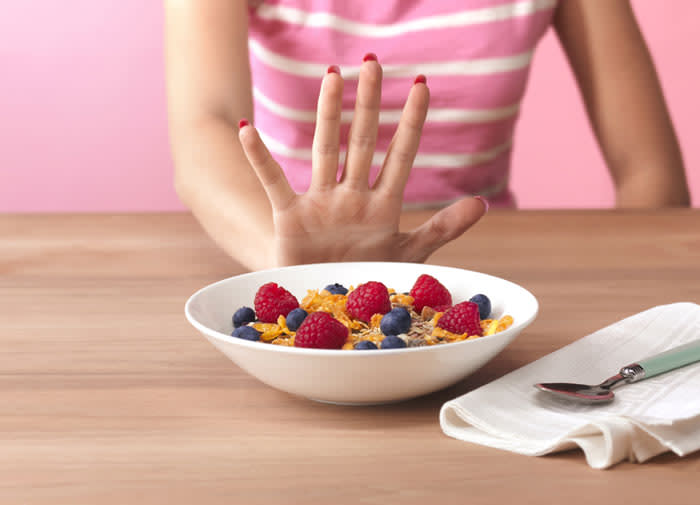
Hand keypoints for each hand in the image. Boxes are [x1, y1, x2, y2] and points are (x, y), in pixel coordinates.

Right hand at [238, 58, 486, 266]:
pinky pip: (273, 183)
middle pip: (362, 141)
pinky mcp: (290, 218)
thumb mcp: (409, 254)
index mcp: (382, 205)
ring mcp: (320, 204)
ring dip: (328, 114)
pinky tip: (248, 129)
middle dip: (369, 103)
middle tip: (372, 63)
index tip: (421, 85)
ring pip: (325, 150)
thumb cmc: (365, 276)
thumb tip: (482, 203)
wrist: (326, 304)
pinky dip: (260, 158)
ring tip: (333, 77)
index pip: (400, 155)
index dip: (411, 122)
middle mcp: (352, 197)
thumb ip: (442, 228)